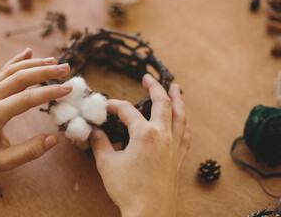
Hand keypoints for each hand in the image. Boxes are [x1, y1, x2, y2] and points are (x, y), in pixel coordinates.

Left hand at [0, 48, 71, 197]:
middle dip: (45, 71)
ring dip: (34, 64)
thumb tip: (54, 138)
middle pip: (20, 77)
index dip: (49, 92)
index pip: (27, 98)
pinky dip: (17, 60)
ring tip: (54, 62)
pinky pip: (3, 71)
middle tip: (66, 68)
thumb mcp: (4, 161)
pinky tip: (28, 52)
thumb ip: (30, 151)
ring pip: (12, 71)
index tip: (68, 89)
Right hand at [90, 74, 190, 216]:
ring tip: (176, 87)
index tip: (105, 106)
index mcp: (144, 134)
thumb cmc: (128, 190)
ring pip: (180, 116)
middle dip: (155, 87)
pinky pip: (186, 134)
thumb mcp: (107, 164)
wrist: (150, 213)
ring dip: (178, 99)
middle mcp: (163, 135)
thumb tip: (94, 132)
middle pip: (162, 103)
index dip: (114, 106)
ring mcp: (173, 146)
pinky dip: (185, 122)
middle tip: (148, 77)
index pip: (127, 111)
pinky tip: (184, 118)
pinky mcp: (178, 157)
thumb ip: (100, 144)